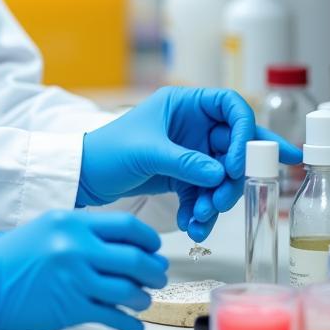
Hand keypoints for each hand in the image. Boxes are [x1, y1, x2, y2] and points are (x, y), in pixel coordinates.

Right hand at [0, 211, 167, 329]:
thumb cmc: (6, 259)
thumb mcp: (43, 229)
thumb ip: (77, 232)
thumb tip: (114, 245)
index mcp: (70, 222)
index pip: (126, 227)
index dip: (148, 240)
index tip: (154, 248)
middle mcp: (77, 246)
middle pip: (136, 258)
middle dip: (154, 270)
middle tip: (157, 276)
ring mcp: (76, 278)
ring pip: (130, 290)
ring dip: (142, 298)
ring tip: (141, 300)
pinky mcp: (72, 308)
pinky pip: (115, 317)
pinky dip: (130, 324)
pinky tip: (132, 325)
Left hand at [76, 87, 301, 241]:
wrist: (85, 177)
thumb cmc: (107, 150)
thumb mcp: (146, 152)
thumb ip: (185, 162)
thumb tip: (221, 175)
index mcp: (184, 104)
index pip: (231, 107)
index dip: (244, 133)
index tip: (235, 165)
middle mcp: (193, 124)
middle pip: (234, 146)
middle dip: (235, 176)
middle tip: (227, 199)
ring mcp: (191, 152)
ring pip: (222, 175)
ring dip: (217, 199)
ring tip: (201, 217)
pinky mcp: (184, 177)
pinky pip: (205, 194)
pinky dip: (202, 211)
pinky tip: (193, 226)